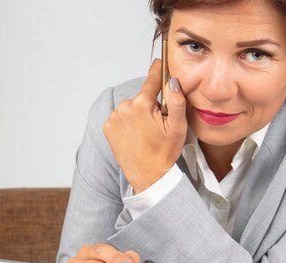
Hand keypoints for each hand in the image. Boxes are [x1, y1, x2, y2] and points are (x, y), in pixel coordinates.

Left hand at [103, 59, 187, 193]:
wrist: (148, 176)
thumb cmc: (163, 153)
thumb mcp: (178, 127)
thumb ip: (177, 101)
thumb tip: (173, 81)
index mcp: (141, 105)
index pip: (151, 80)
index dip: (158, 71)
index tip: (159, 62)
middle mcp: (123, 108)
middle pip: (142, 97)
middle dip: (151, 105)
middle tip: (159, 124)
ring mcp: (113, 118)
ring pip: (131, 108)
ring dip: (139, 115)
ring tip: (147, 133)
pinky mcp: (108, 127)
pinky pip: (121, 118)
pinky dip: (128, 123)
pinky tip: (135, 136)